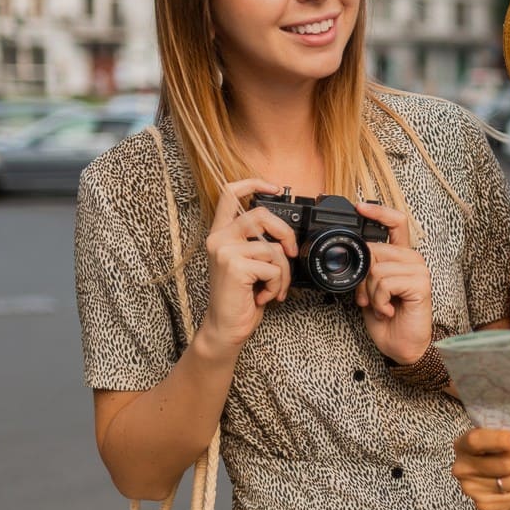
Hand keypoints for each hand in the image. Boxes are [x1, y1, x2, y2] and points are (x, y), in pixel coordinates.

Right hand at [199, 179, 297, 355]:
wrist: (226, 327)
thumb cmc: (240, 298)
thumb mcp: (248, 264)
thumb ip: (258, 243)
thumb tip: (286, 235)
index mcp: (221, 233)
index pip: (229, 193)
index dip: (254, 183)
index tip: (276, 188)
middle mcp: (218, 238)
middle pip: (261, 214)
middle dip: (286, 234)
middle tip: (291, 253)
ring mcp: (224, 251)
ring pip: (273, 248)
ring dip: (283, 273)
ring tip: (273, 288)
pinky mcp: (234, 266)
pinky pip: (273, 267)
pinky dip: (277, 285)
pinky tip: (264, 297)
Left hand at [352, 202, 434, 364]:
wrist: (402, 345)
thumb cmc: (388, 318)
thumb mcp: (371, 289)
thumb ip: (367, 269)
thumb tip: (353, 254)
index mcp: (402, 257)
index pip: (396, 222)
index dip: (378, 211)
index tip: (359, 207)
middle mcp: (413, 259)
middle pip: (375, 249)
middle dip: (362, 277)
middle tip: (368, 298)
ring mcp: (419, 270)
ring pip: (377, 268)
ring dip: (370, 293)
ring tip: (380, 306)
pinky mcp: (420, 284)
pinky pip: (385, 282)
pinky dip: (379, 300)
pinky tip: (388, 310)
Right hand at [452, 428, 509, 509]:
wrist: (492, 477)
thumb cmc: (495, 451)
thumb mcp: (497, 436)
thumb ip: (507, 434)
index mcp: (462, 445)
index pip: (477, 440)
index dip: (502, 440)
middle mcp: (462, 468)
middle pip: (506, 464)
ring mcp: (471, 490)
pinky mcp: (484, 506)